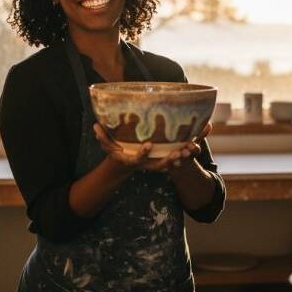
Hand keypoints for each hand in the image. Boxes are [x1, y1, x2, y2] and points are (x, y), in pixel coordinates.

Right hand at [93, 122, 211, 171]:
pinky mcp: (163, 158)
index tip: (149, 144)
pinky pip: (176, 157)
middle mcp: (147, 164)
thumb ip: (101, 136)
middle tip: (181, 152)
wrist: (126, 162)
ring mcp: (156, 162)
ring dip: (182, 156)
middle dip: (171, 160)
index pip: (139, 158)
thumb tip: (95, 126)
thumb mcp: (107, 145)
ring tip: (192, 148)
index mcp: (134, 160)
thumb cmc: (116, 151)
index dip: (143, 153)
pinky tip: (196, 140)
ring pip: (172, 163)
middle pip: (161, 165)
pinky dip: (186, 151)